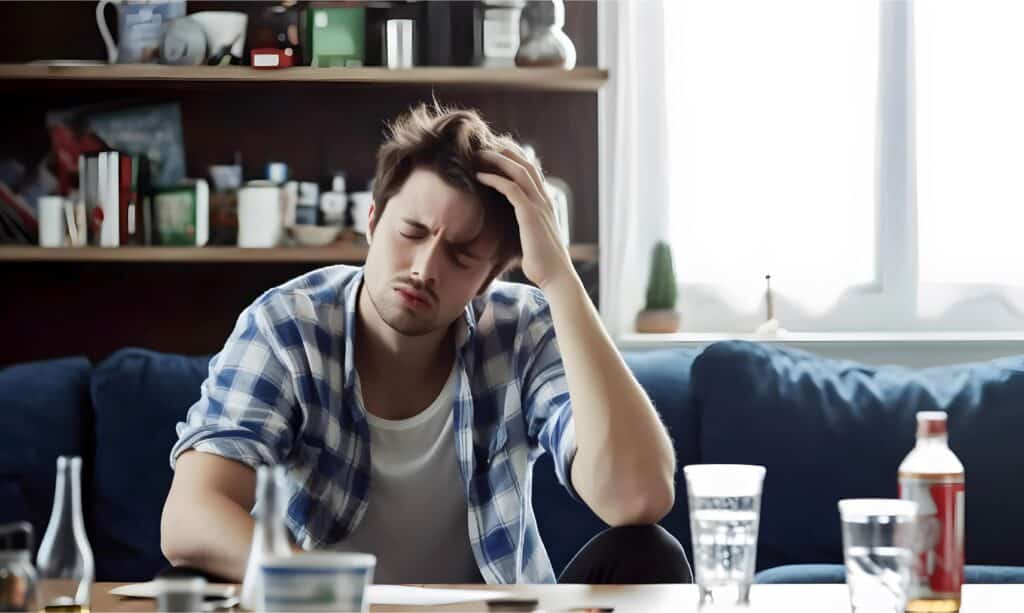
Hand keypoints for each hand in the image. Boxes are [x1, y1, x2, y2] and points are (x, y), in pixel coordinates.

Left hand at [475, 149, 575, 290]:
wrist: (556, 276)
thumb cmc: (544, 265)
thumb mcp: (533, 241)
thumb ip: (525, 230)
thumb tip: (513, 234)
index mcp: (546, 204)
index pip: (532, 173)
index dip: (515, 160)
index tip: (496, 154)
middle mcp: (544, 200)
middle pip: (526, 165)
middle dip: (505, 152)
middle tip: (485, 147)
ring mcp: (539, 205)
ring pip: (518, 171)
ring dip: (497, 160)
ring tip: (479, 154)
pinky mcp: (530, 214)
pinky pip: (511, 188)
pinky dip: (494, 179)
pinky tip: (479, 176)